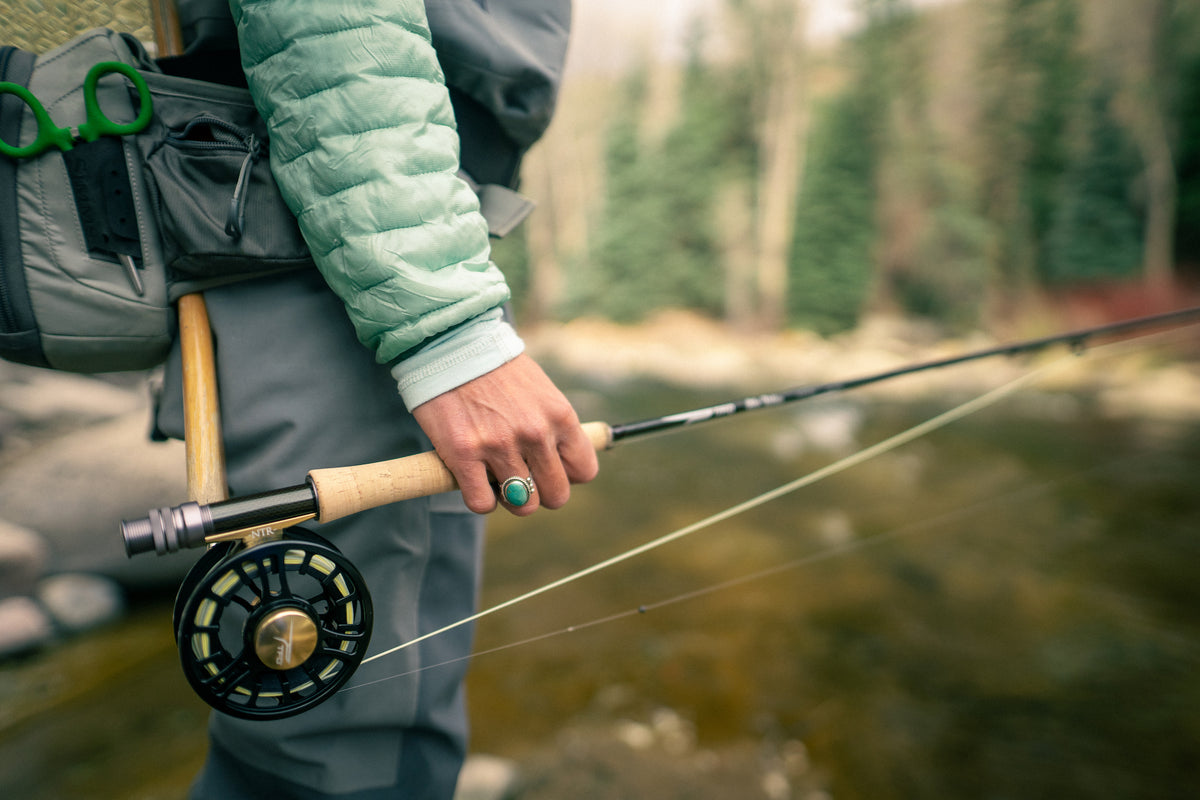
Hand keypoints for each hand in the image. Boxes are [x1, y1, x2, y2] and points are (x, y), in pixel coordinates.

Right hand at [411, 354, 599, 515]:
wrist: (452, 346)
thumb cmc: (496, 370)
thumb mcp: (540, 391)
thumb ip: (553, 425)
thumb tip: (560, 460)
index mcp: (560, 416)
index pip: (584, 470)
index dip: (566, 476)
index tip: (549, 468)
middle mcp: (535, 433)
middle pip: (556, 496)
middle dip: (540, 493)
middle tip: (522, 477)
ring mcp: (500, 446)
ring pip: (522, 504)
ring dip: (510, 499)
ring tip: (496, 479)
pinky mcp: (464, 454)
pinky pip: (482, 504)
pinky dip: (480, 500)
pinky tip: (474, 481)